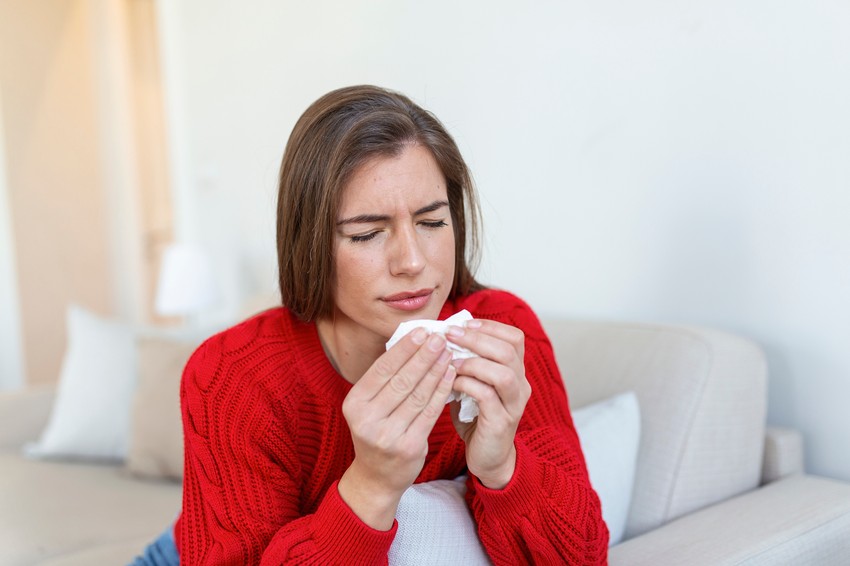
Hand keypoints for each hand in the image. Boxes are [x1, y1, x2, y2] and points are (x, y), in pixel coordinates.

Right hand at [337, 329, 456, 528]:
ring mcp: (388, 435)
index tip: (422, 331)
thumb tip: (411, 341)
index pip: (382, 369)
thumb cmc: (377, 431)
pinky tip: (450, 376)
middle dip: (423, 356)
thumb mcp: (370, 406)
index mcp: (354, 403)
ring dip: (436, 371)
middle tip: (440, 337)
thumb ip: (385, 379)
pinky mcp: (409, 447)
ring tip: (448, 353)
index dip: (404, 348)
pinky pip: (430, 412)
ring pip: (418, 395)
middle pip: (402, 380)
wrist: (377, 477)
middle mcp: (367, 419)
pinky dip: (442, 391)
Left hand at [446, 319, 530, 488]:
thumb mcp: (473, 385)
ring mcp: (514, 404)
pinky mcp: (502, 422)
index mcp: (516, 372)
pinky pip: (487, 395)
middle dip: (477, 338)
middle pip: (509, 350)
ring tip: (451, 360)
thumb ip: (466, 363)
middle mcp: (520, 385)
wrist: (488, 459)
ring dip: (473, 362)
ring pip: (503, 372)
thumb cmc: (476, 418)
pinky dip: (466, 384)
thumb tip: (442, 337)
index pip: (514, 337)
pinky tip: (450, 383)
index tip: (463, 324)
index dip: (490, 326)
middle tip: (450, 335)